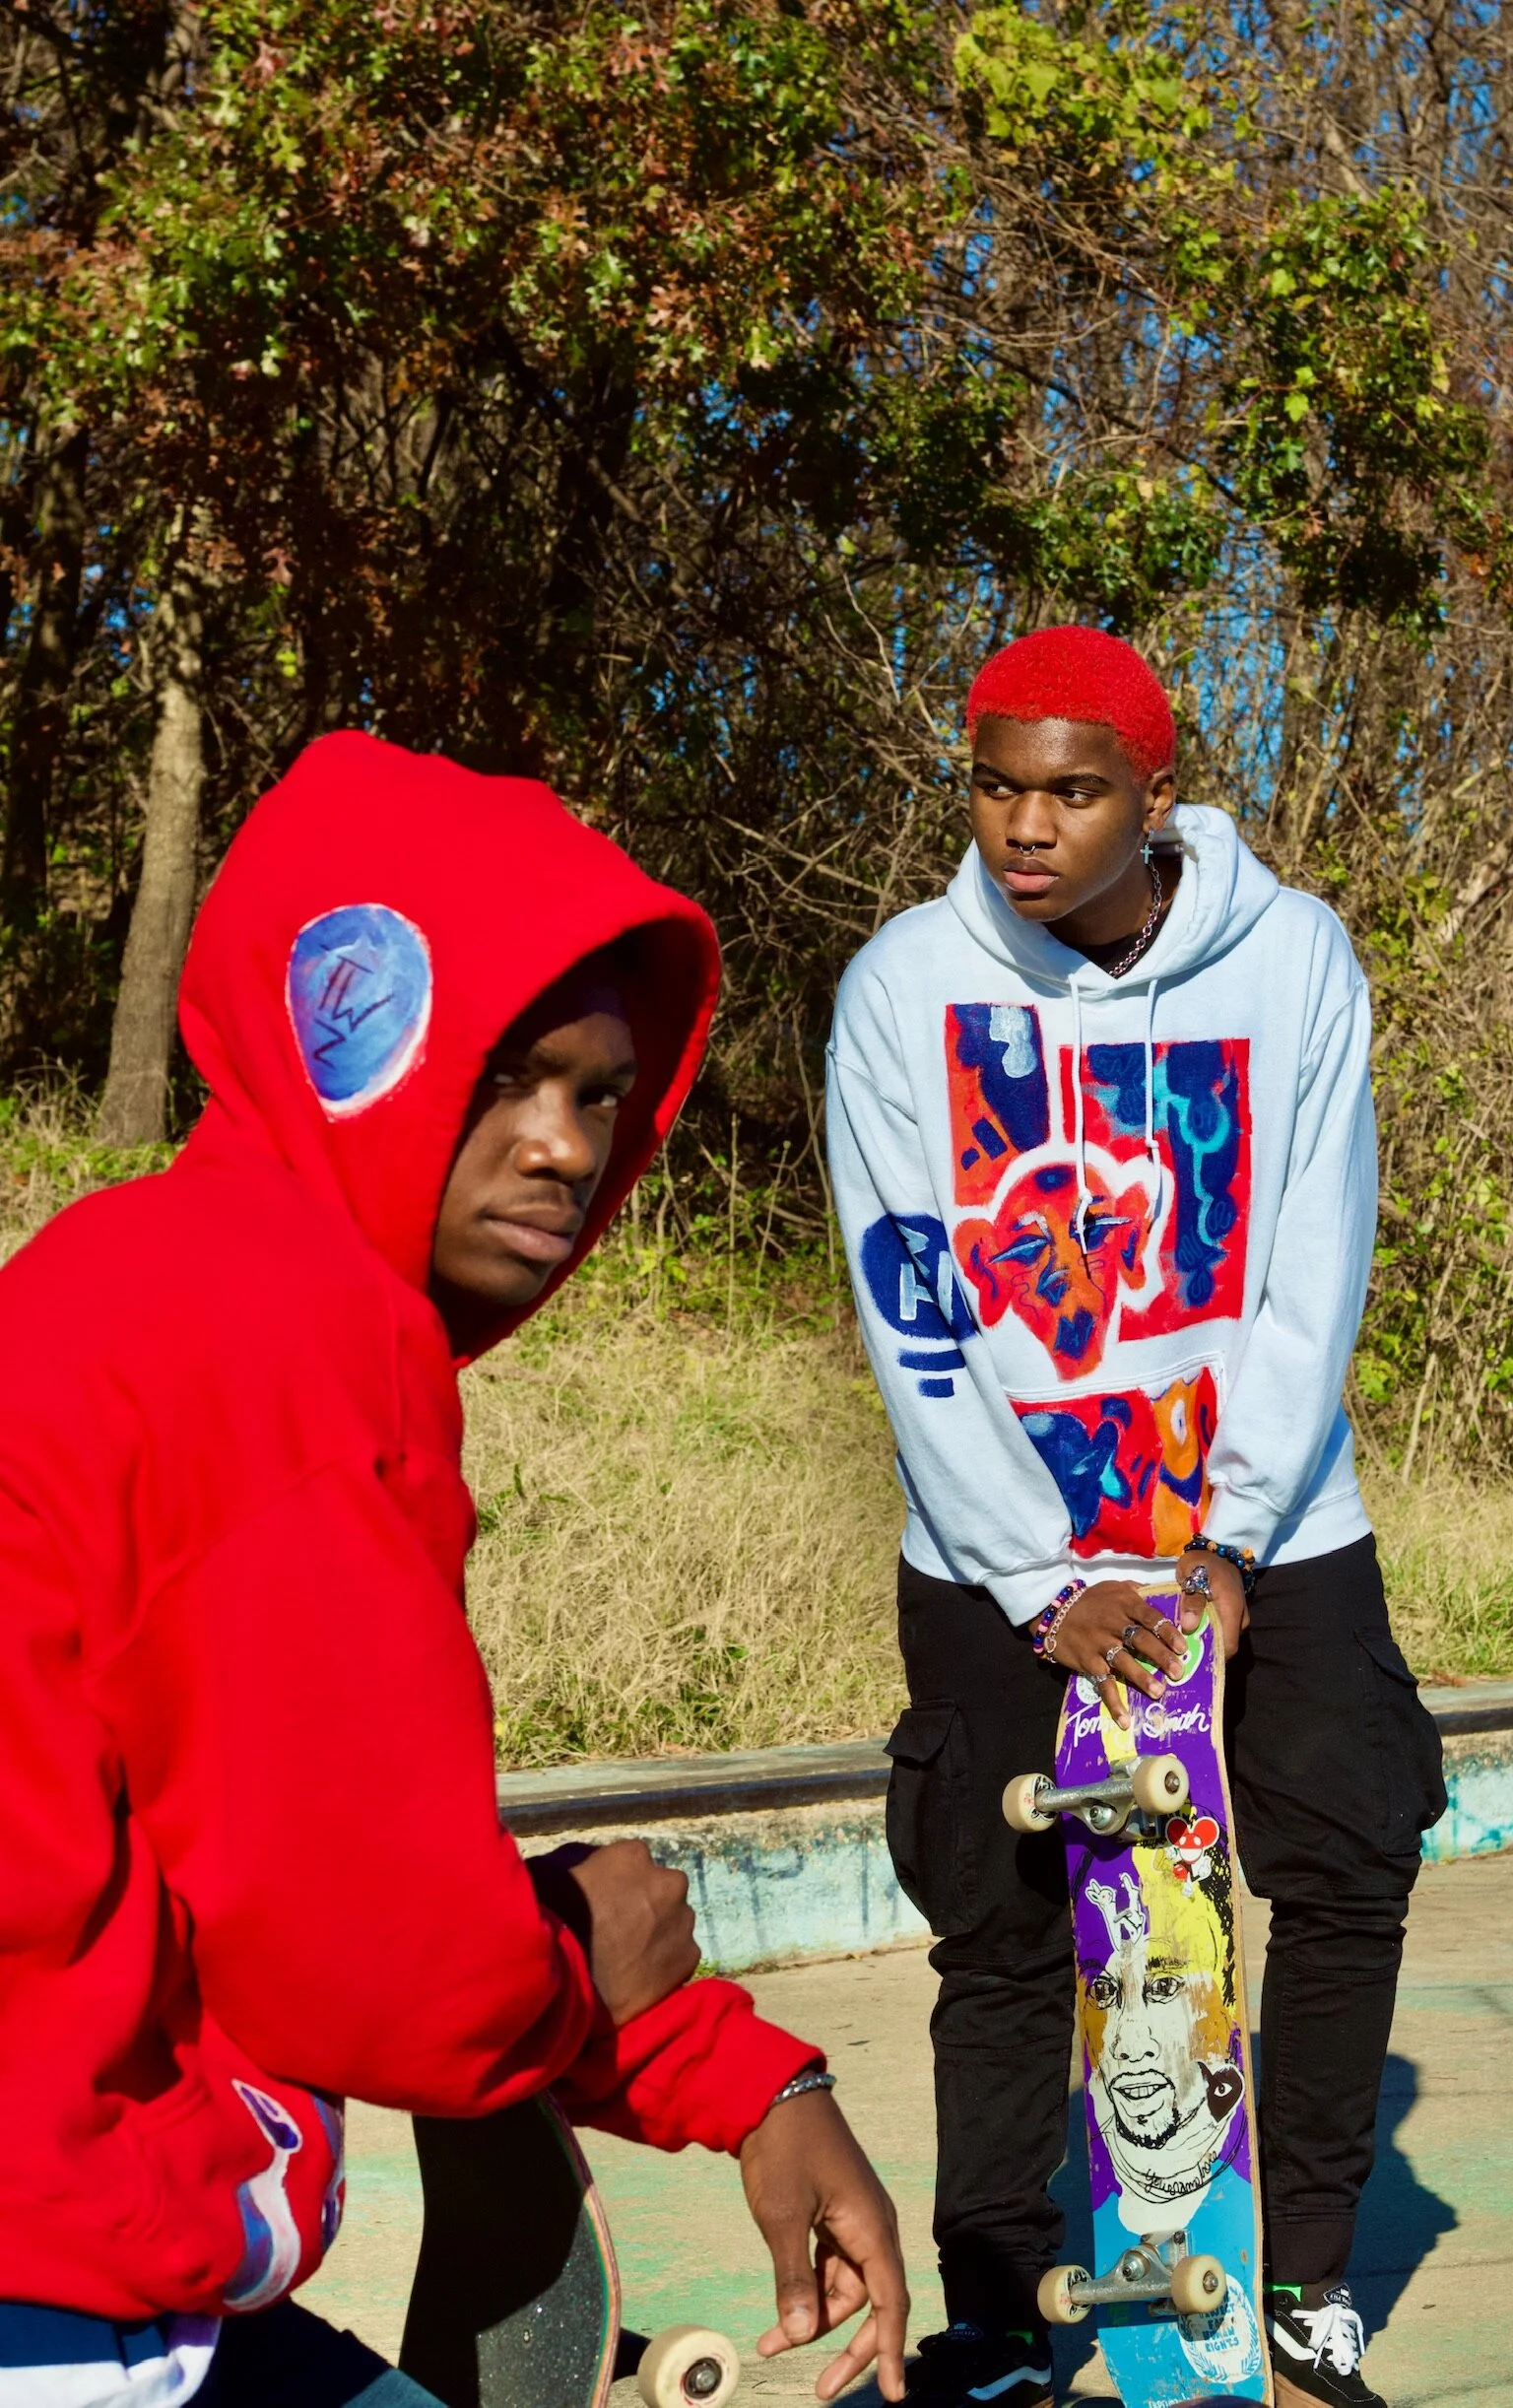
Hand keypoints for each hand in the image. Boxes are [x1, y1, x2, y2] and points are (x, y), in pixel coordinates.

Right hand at [558, 1839, 699, 2026]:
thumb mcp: (551, 1869)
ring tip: (631, 1956)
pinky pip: (680, 1955)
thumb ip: (582, 1859)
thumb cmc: (551, 1918)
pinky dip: (665, 1963)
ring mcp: (682, 1921)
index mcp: (634, 1855)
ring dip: (659, 1932)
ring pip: (675, 1921)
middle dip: (648, 1903)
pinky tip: (640, 1975)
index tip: (606, 1900)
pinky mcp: (689, 1958)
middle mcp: (668, 1882)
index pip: (634, 1861)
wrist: (564, 1979)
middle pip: (662, 1888)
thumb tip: (592, 1861)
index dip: (619, 1882)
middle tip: (621, 1929)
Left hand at [739, 2086, 909, 2402]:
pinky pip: (830, 2267)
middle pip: (870, 2303)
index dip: (890, 2351)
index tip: (893, 2396)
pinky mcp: (834, 2215)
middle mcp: (872, 2228)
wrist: (773, 2094)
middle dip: (847, 2348)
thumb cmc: (784, 2151)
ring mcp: (853, 2220)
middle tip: (821, 2389)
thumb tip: (800, 2336)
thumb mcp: (783, 2216)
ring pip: (844, 2288)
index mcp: (872, 2229)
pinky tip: (779, 2314)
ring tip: (769, 2346)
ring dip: (813, 2318)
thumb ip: (793, 2278)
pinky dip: (807, 2291)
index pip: (890, 2303)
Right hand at [1050, 1580, 1187, 1732]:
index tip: (1182, 1648)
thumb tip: (1160, 1592)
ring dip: (1141, 1677)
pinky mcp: (1088, 1661)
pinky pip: (1102, 1682)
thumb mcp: (1114, 1587)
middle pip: (1141, 1640)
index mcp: (1124, 1604)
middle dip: (1161, 1656)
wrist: (1054, 1612)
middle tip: (1178, 1673)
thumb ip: (1136, 1590)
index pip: (1151, 1617)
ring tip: (1158, 1692)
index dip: (1168, 1632)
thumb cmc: (1090, 1601)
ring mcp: (1100, 1643)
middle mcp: (1113, 1623)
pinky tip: (1124, 1719)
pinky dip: (1113, 1701)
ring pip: (1123, 1661)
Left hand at [1176, 1549, 1249, 1658]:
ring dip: (1203, 1645)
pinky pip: (1219, 1631)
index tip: (1191, 1664)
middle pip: (1224, 1646)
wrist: (1217, 1550)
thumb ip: (1192, 1600)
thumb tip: (1189, 1626)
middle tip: (1180, 1661)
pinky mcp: (1229, 1615)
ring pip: (1221, 1639)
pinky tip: (1186, 1638)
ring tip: (1180, 1651)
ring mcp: (1235, 1618)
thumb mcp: (1192, 1574)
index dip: (1212, 1658)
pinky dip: (1204, 1636)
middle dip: (1205, 1655)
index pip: (1228, 1646)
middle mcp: (1238, 1618)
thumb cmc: (1204, 1562)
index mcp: (1232, 1610)